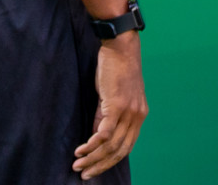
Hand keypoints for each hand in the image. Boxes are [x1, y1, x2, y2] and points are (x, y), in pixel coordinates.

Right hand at [72, 32, 147, 180]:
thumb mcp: (113, 96)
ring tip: (77, 165)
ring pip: (111, 145)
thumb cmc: (115, 68)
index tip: (95, 169)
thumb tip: (95, 138)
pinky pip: (104, 133)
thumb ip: (105, 117)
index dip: (110, 161)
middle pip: (120, 151)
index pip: (126, 147)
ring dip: (92, 158)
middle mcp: (137, 116)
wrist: (120, 46)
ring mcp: (129, 112)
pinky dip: (91, 145)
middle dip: (100, 166)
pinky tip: (81, 150)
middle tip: (84, 175)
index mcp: (139, 115)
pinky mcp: (117, 105)